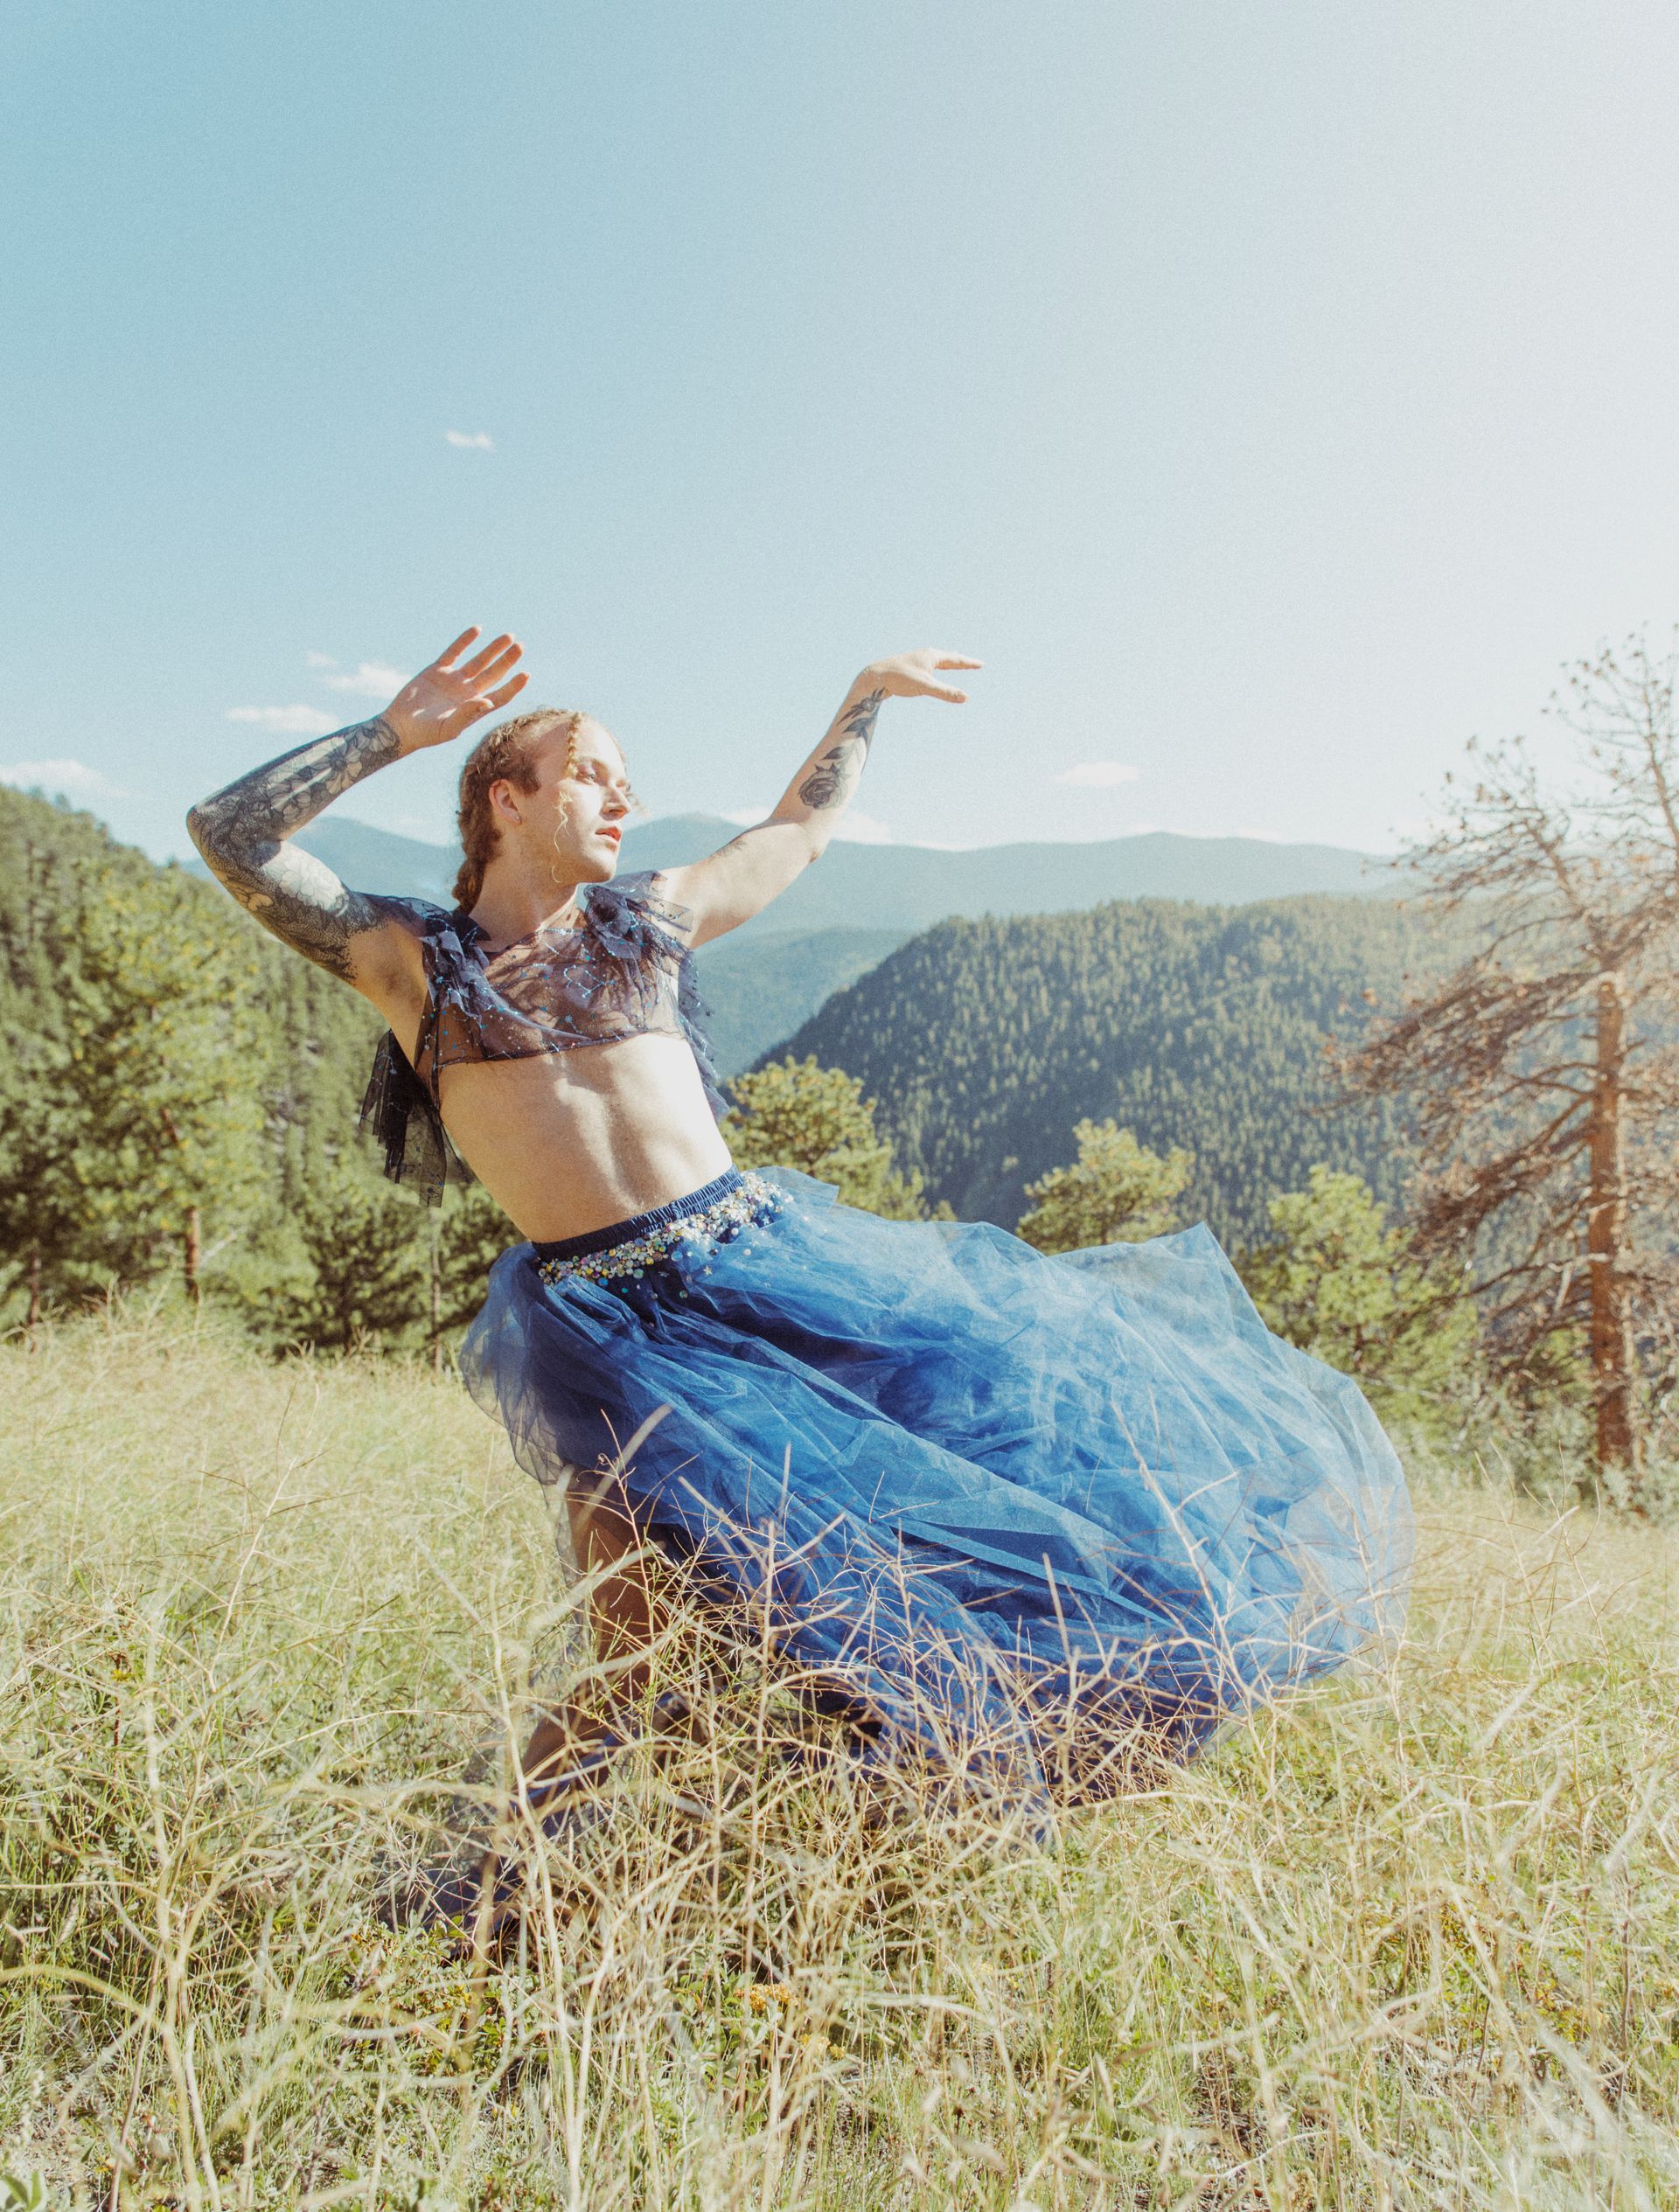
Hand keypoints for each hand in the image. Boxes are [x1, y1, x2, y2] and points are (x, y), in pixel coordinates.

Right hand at [380, 627, 528, 751]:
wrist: (400, 726)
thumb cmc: (425, 734)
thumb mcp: (448, 728)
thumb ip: (467, 715)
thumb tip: (488, 701)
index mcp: (474, 708)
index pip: (500, 695)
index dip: (513, 686)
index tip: (525, 674)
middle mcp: (468, 693)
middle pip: (493, 674)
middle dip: (507, 660)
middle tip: (521, 646)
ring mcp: (454, 680)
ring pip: (479, 661)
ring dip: (493, 649)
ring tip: (509, 636)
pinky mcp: (437, 670)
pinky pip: (454, 652)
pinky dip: (464, 640)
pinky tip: (477, 630)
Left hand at [861, 649, 982, 704]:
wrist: (875, 676)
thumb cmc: (899, 679)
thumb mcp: (925, 687)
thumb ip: (945, 692)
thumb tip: (966, 698)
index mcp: (932, 656)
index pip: (956, 660)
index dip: (969, 664)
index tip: (981, 664)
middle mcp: (925, 655)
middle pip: (948, 658)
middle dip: (961, 662)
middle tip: (973, 664)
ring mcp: (917, 660)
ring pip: (938, 661)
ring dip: (949, 663)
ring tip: (955, 664)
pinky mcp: (910, 667)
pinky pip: (929, 666)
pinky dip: (937, 667)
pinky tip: (932, 670)